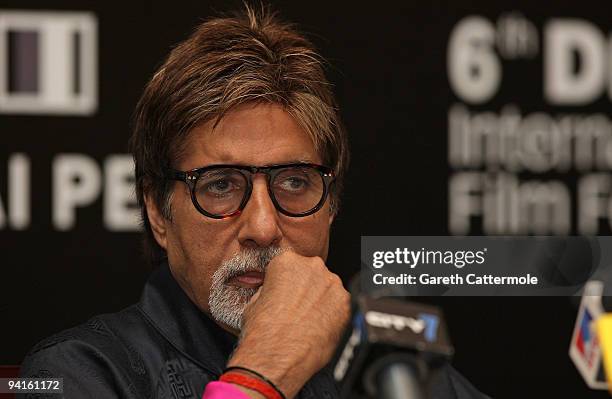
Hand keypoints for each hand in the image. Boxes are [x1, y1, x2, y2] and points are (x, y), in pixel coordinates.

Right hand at [226, 251, 349, 398]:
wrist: (277, 358)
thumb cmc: (263, 332)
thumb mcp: (255, 301)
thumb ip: (271, 288)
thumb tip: (276, 290)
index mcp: (287, 261)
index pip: (290, 264)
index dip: (287, 281)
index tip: (286, 293)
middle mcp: (312, 267)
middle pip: (312, 273)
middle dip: (306, 288)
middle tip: (297, 308)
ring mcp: (332, 285)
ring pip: (327, 288)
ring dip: (320, 300)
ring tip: (307, 320)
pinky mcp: (346, 304)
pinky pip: (339, 305)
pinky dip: (332, 314)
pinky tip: (318, 327)